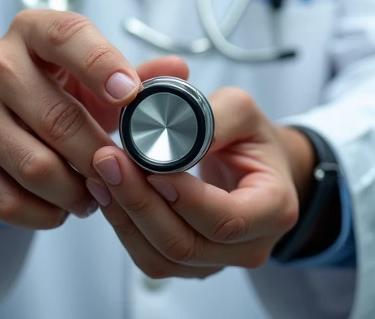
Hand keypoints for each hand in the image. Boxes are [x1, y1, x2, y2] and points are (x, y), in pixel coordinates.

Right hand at [0, 8, 188, 229]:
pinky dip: (46, 213)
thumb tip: (178, 72)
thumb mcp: (94, 74)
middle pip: (59, 118)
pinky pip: (8, 201)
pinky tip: (62, 205)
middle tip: (122, 172)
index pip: (69, 36)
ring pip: (37, 167)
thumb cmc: (56, 88)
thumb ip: (140, 74)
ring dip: (77, 191)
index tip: (132, 95)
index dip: (103, 65)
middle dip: (100, 154)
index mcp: (33, 29)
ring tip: (95, 192)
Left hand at [87, 87, 302, 279]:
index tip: (152, 167)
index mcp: (274, 208)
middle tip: (110, 161)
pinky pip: (150, 257)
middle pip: (186, 245)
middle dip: (141, 204)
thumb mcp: (243, 111)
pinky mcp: (188, 263)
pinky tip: (107, 192)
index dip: (185, 199)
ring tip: (101, 174)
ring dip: (125, 217)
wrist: (256, 165)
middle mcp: (249, 246)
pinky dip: (124, 226)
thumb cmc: (252, 137)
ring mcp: (217, 261)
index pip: (226, 220)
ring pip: (162, 258)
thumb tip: (175, 133)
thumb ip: (214, 118)